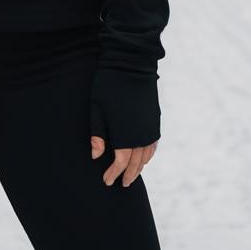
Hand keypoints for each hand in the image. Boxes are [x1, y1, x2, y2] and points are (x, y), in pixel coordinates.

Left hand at [89, 65, 161, 186]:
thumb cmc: (108, 85)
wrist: (132, 64)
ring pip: (146, 156)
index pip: (120, 163)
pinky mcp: (155, 120)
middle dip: (127, 175)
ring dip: (139, 168)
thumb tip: (95, 156)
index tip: (106, 181)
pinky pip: (153, 145)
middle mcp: (141, 135)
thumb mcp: (97, 108)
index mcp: (125, 135)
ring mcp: (150, 128)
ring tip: (131, 175)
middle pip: (135, 163)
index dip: (113, 174)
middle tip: (121, 184)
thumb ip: (97, 134)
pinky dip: (148, 156)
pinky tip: (142, 158)